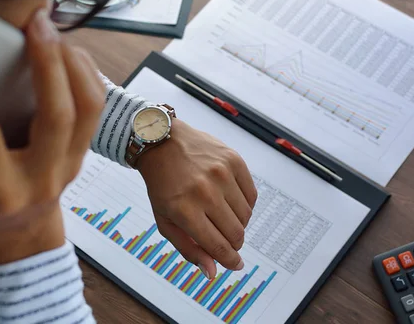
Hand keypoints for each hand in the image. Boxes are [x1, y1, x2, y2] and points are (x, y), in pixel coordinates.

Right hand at [0, 9, 104, 263]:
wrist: (25, 231)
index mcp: (1, 192)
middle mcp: (44, 176)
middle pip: (57, 118)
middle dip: (48, 66)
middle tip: (35, 26)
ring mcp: (71, 160)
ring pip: (87, 107)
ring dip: (72, 63)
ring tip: (52, 31)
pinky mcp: (85, 147)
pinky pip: (97, 103)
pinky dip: (85, 70)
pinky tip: (65, 49)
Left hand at [137, 119, 256, 278]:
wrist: (162, 142)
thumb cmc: (162, 184)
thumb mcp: (165, 220)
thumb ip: (188, 249)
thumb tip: (212, 272)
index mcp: (185, 210)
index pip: (218, 246)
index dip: (230, 261)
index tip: (236, 265)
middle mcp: (205, 192)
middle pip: (235, 233)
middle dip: (234, 243)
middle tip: (226, 240)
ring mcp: (221, 174)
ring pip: (245, 216)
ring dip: (238, 224)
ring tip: (223, 216)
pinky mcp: (234, 160)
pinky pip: (251, 196)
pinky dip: (245, 205)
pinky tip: (231, 201)